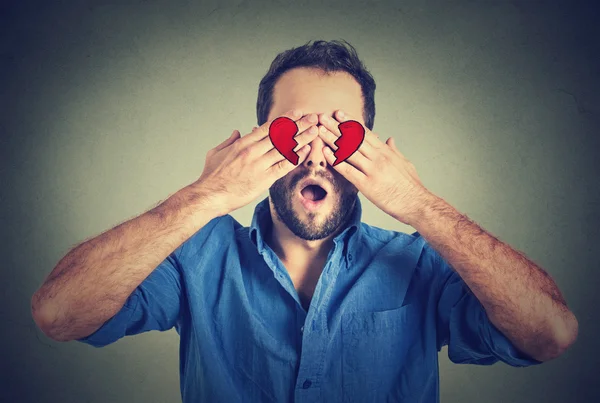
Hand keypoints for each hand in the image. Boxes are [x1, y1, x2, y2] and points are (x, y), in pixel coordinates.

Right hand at [194, 109, 318, 215]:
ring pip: (285, 148)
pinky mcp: (264, 179)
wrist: (210, 196)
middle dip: (299, 125)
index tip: (297, 113)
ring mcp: (259, 165)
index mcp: (243, 143)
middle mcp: (253, 151)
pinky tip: (306, 150)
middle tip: (313, 118)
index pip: (268, 127)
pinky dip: (296, 157)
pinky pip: (284, 166)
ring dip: (302, 138)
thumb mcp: (216, 152)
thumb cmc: (212, 176)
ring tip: (315, 131)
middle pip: (281, 135)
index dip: (285, 119)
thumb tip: (237, 132)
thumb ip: (229, 141)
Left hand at [318, 109, 430, 225]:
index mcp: (386, 152)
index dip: (350, 122)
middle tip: (323, 117)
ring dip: (332, 139)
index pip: (365, 133)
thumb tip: (389, 139)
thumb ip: (394, 150)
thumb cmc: (411, 186)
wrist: (417, 203)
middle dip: (336, 126)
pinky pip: (347, 170)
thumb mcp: (405, 163)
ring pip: (348, 150)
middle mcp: (378, 157)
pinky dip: (335, 160)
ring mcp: (372, 170)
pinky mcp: (367, 185)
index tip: (339, 114)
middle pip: (353, 138)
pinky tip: (325, 153)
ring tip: (319, 130)